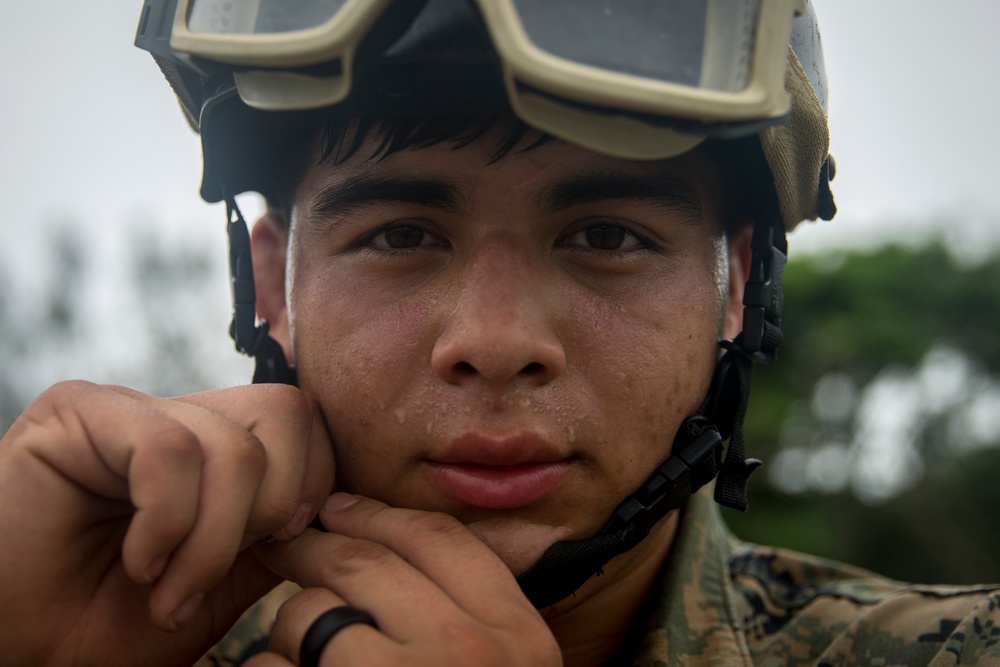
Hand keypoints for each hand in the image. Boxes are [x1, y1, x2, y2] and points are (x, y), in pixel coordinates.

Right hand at [0, 381, 333, 666]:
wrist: (16, 648)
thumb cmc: (107, 625)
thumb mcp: (219, 587)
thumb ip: (273, 540)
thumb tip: (333, 508)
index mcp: (218, 449)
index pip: (307, 422)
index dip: (312, 487)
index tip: (272, 553)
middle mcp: (181, 418)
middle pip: (288, 413)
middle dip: (270, 510)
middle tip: (212, 575)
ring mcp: (132, 408)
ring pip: (234, 446)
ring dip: (210, 542)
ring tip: (163, 589)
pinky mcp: (79, 411)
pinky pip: (167, 452)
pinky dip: (164, 525)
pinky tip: (135, 561)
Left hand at [245, 494, 561, 665]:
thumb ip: (477, 617)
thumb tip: (402, 553)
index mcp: (520, 639)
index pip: (441, 540)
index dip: (380, 515)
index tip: (341, 507)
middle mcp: (469, 652)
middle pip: (367, 564)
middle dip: (314, 548)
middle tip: (283, 542)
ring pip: (313, 614)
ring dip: (291, 629)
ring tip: (293, 651)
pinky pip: (274, 665)